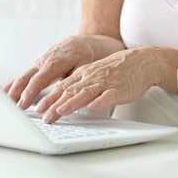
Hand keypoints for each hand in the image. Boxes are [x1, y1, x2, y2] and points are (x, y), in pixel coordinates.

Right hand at [3, 36, 97, 108]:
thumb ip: (72, 80)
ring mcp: (38, 64)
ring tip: (3, 104)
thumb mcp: (83, 66)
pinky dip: (13, 85)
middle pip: (26, 78)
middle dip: (16, 93)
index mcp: (55, 62)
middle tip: (10, 108)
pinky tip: (4, 93)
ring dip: (11, 91)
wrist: (83, 43)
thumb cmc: (85, 55)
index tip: (23, 103)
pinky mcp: (37, 68)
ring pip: (22, 77)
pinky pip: (23, 77)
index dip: (30, 92)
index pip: (39, 79)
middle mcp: (43, 62)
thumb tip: (64, 95)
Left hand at [35, 47, 160, 122]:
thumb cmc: (116, 70)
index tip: (36, 108)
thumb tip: (60, 97)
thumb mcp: (94, 73)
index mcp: (84, 74)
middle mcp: (91, 77)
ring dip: (71, 103)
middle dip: (54, 103)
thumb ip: (79, 84)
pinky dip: (100, 101)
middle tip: (41, 115)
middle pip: (69, 91)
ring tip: (60, 111)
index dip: (48, 97)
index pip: (62, 87)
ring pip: (85, 93)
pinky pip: (108, 95)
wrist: (141, 61)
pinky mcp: (119, 89)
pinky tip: (94, 107)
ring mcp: (105, 83)